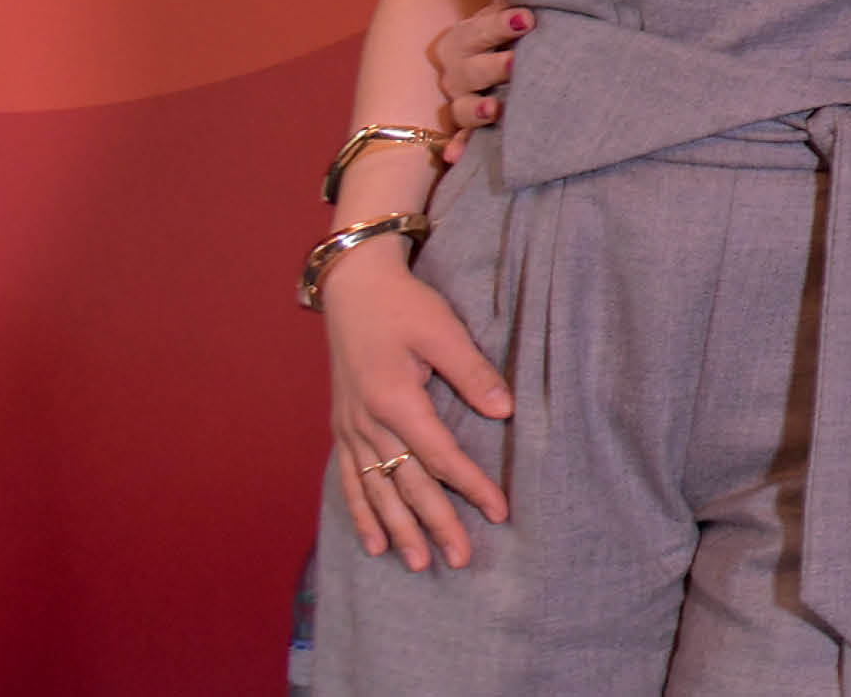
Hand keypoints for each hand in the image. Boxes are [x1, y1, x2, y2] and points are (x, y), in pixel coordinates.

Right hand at [322, 248, 511, 571]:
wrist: (353, 288)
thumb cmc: (403, 305)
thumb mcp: (443, 330)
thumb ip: (473, 372)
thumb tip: (507, 411)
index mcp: (395, 400)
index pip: (441, 456)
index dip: (471, 486)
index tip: (499, 511)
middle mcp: (368, 423)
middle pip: (408, 484)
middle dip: (436, 524)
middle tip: (462, 558)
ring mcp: (351, 429)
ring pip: (377, 491)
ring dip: (399, 529)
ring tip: (417, 563)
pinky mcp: (343, 428)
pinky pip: (350, 480)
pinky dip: (361, 513)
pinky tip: (374, 542)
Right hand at [431, 0, 525, 157]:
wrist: (480, 60)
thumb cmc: (499, 34)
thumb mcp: (502, 11)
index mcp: (464, 38)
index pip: (481, 30)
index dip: (502, 24)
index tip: (529, 18)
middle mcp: (457, 71)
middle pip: (472, 69)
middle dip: (494, 66)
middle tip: (517, 63)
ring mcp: (460, 100)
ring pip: (463, 106)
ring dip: (478, 109)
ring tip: (495, 108)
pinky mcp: (465, 128)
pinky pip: (459, 140)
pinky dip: (458, 149)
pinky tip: (454, 159)